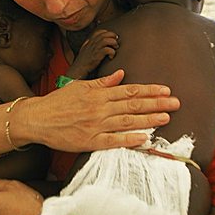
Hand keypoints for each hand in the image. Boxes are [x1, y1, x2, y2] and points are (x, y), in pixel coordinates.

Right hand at [24, 70, 179, 151]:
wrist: (37, 119)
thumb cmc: (58, 102)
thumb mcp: (80, 86)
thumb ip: (102, 82)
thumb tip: (121, 74)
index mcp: (98, 94)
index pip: (129, 90)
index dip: (149, 90)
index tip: (165, 90)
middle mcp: (100, 108)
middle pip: (133, 104)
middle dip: (156, 103)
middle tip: (176, 103)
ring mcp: (95, 125)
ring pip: (127, 121)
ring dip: (148, 119)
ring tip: (166, 117)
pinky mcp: (89, 141)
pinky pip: (113, 140)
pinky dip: (129, 139)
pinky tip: (144, 137)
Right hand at [66, 29, 118, 78]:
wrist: (78, 71)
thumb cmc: (83, 63)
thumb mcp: (85, 51)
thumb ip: (90, 46)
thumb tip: (99, 43)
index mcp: (89, 42)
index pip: (99, 32)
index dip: (107, 33)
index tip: (112, 38)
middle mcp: (91, 44)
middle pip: (104, 34)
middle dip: (112, 36)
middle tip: (116, 43)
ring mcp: (93, 49)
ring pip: (106, 40)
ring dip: (113, 43)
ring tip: (115, 48)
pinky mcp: (96, 56)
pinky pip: (107, 50)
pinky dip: (112, 52)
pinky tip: (111, 57)